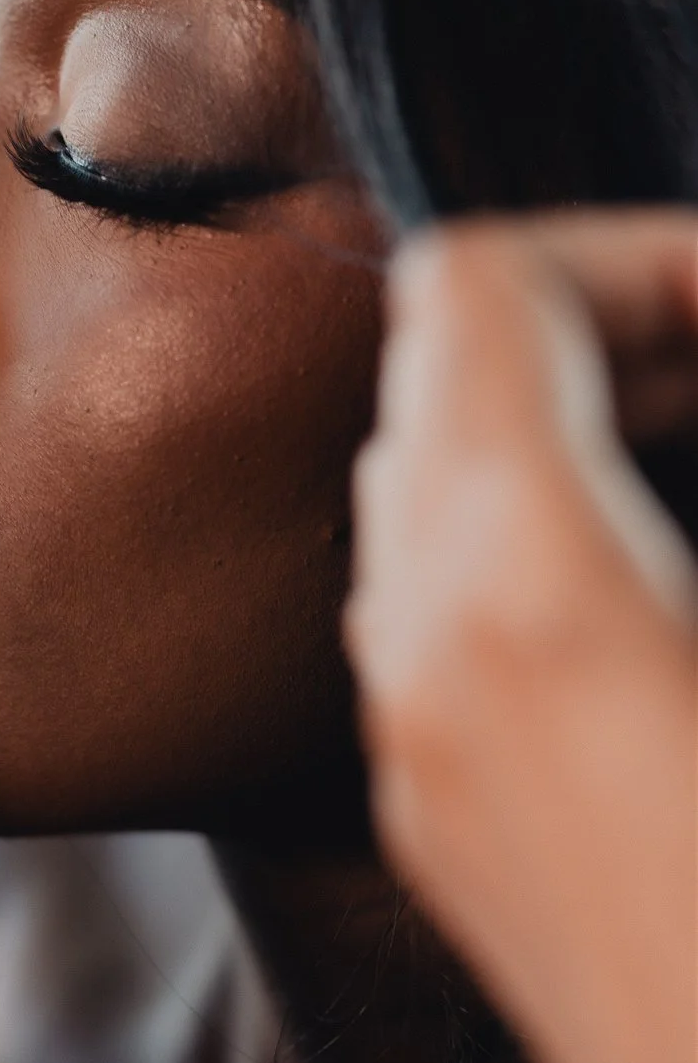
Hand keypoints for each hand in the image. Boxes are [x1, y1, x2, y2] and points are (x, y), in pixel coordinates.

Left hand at [346, 210, 696, 1062]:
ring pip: (427, 486)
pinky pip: (436, 600)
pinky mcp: (434, 814)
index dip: (624, 248)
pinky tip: (654, 570)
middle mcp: (419, 645)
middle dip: (606, 324)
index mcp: (517, 580)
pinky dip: (531, 532)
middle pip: (436, 376)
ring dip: (562, 423)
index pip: (475, 289)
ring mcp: (408, 736)